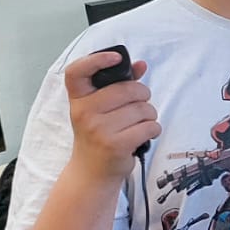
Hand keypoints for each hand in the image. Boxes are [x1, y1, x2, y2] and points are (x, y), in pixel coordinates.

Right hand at [63, 49, 159, 180]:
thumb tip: (141, 65)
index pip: (77, 71)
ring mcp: (98, 129)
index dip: (96, 59)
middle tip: (137, 106)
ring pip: (144, 109)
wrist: (92, 170)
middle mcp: (84, 112)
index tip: (117, 58)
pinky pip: (150, 126)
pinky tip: (141, 135)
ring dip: (149, 115)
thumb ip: (120, 83)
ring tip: (136, 124)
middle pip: (129, 89)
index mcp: (78, 99)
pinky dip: (153, 130)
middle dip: (143, 96)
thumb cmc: (99, 133)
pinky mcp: (115, 144)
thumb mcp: (101, 108)